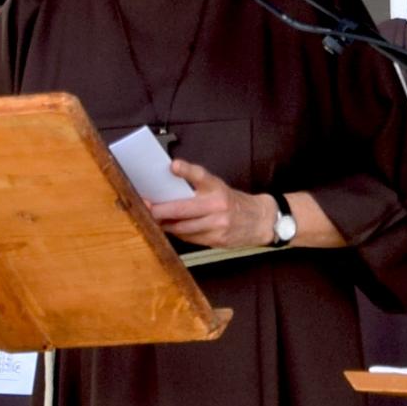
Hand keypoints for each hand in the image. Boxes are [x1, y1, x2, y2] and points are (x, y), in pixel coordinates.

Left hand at [149, 159, 271, 251]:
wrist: (260, 221)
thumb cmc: (233, 203)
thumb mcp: (219, 188)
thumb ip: (197, 187)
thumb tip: (168, 188)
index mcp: (217, 187)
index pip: (200, 175)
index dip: (186, 170)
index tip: (173, 166)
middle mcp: (218, 205)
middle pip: (182, 208)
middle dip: (159, 210)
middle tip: (146, 207)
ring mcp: (218, 224)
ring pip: (182, 226)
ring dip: (165, 224)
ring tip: (155, 219)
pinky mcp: (217, 239)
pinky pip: (190, 237)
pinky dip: (178, 233)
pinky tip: (173, 228)